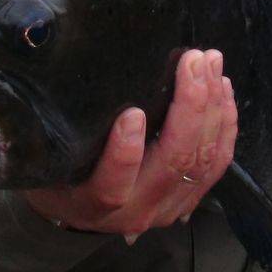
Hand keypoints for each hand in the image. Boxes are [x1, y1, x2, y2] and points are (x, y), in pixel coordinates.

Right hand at [23, 49, 237, 241]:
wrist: (76, 211)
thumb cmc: (57, 173)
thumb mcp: (46, 160)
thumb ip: (59, 136)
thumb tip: (65, 84)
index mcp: (93, 204)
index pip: (112, 186)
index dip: (125, 153)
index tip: (133, 113)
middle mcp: (136, 211)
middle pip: (174, 163)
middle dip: (190, 107)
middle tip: (193, 61)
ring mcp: (168, 207)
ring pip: (203, 160)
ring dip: (213, 108)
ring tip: (211, 65)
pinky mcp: (190, 199)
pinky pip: (217, 163)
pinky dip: (225, 124)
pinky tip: (222, 90)